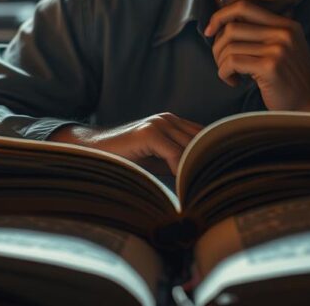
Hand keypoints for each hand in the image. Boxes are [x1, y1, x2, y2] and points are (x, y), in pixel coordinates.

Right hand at [47, 113, 202, 175]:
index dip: (210, 155)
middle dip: (206, 163)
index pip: (204, 136)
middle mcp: (168, 119)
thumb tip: (203, 174)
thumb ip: (180, 161)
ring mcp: (159, 123)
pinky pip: (175, 154)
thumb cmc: (126, 159)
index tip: (216, 177)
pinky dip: (181, 170)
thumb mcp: (159, 161)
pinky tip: (181, 186)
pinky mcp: (149, 132)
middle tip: (210, 189)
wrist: (94, 151)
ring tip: (198, 190)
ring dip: (195, 169)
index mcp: (173, 122)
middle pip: (201, 142)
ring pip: (190, 148)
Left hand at [204, 0, 309, 111]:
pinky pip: (232, 63)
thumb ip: (266, 32)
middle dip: (218, 47)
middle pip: (232, 28)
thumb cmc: (290, 80)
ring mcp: (278, 49)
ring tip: (230, 75)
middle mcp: (283, 33)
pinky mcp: (270, 67)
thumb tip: (228, 20)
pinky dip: (225, 74)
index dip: (221, 16)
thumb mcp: (286, 48)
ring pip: (229, 47)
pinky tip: (234, 82)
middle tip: (222, 63)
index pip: (244, 7)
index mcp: (286, 25)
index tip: (210, 31)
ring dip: (221, 63)